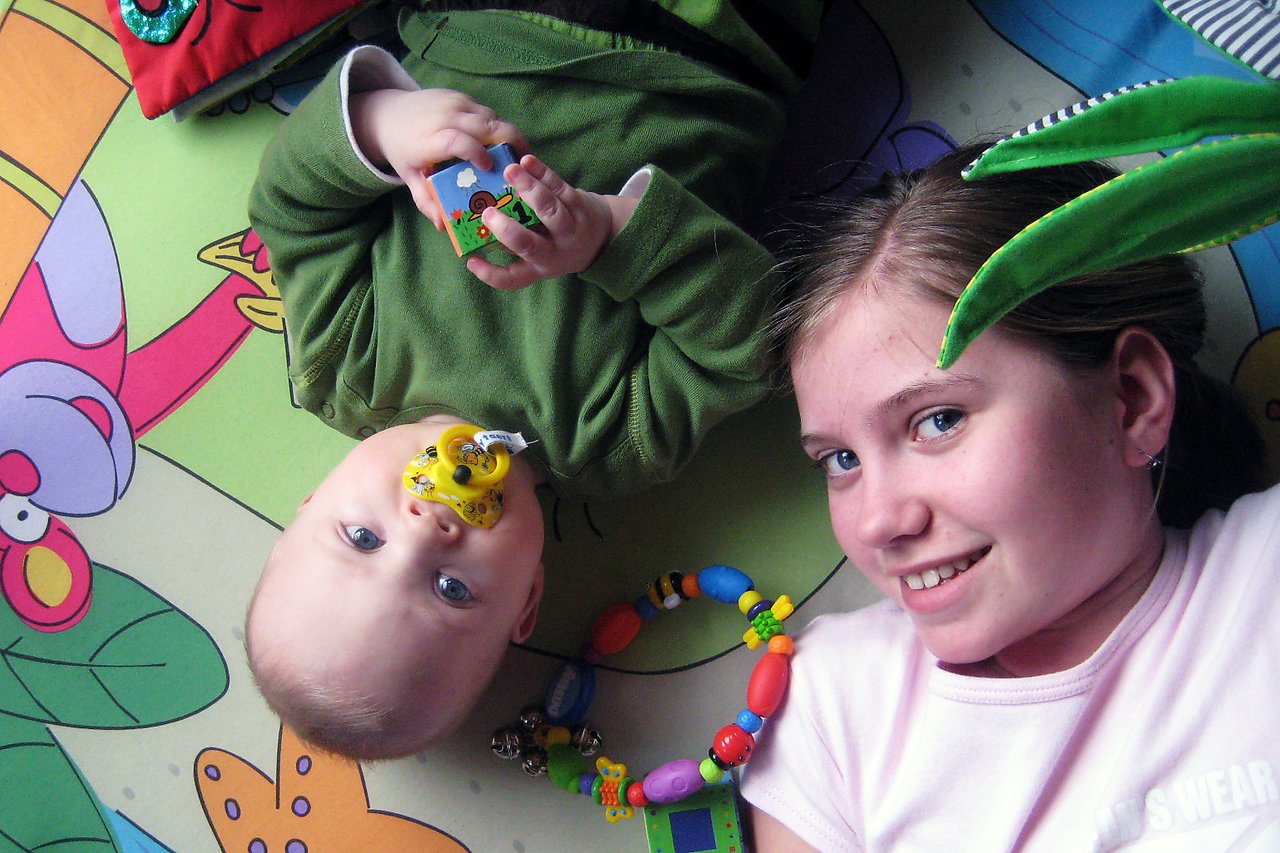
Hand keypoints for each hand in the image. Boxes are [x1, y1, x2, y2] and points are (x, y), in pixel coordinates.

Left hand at [350, 88, 526, 228]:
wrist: (388, 113)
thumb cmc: (402, 150)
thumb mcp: (410, 178)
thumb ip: (426, 202)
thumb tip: (444, 226)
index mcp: (430, 140)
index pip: (457, 141)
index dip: (477, 152)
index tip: (490, 168)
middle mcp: (444, 117)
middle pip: (486, 125)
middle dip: (511, 142)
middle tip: (525, 165)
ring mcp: (454, 103)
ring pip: (492, 117)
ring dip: (507, 136)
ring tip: (516, 157)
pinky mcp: (461, 97)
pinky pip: (486, 111)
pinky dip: (497, 127)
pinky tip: (501, 145)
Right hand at [467, 155, 637, 289]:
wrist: (602, 235)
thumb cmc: (556, 241)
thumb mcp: (539, 252)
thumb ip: (512, 242)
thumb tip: (476, 223)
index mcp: (539, 267)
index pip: (512, 279)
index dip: (489, 273)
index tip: (471, 261)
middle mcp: (554, 253)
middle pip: (530, 246)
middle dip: (508, 230)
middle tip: (487, 214)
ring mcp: (570, 229)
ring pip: (549, 210)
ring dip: (529, 190)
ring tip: (509, 172)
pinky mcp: (580, 205)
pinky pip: (560, 187)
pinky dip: (543, 173)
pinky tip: (527, 162)